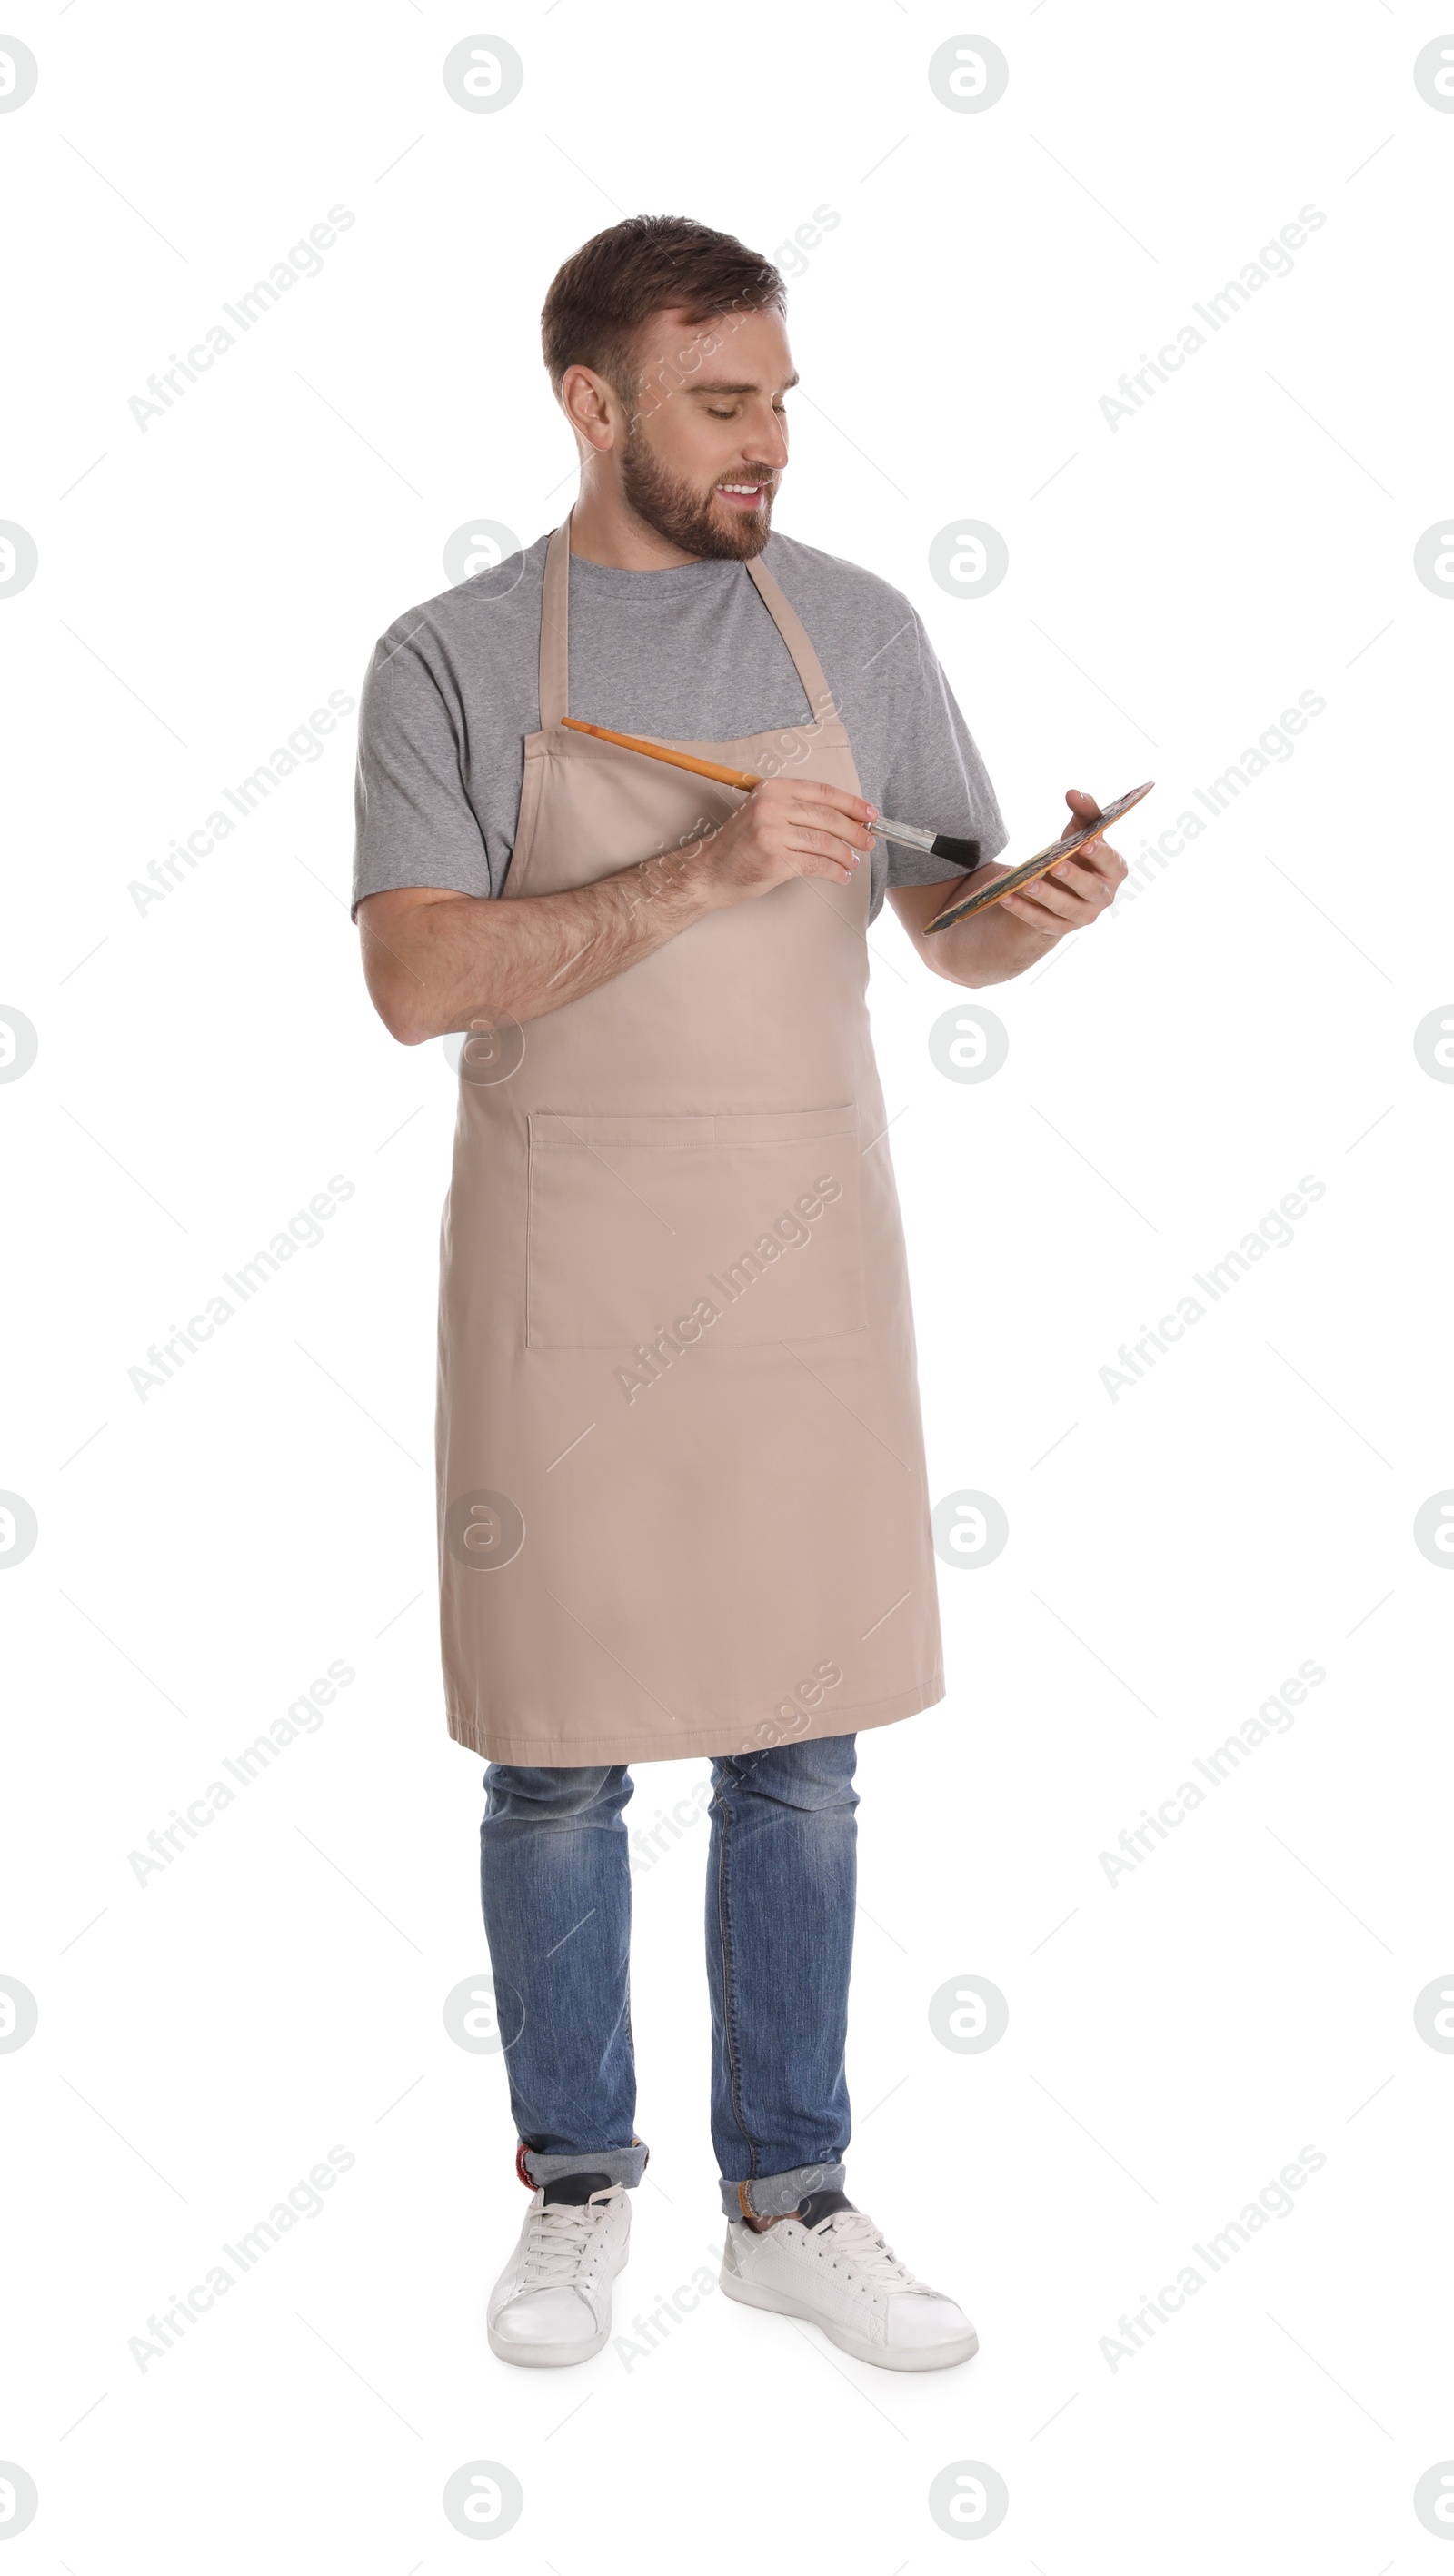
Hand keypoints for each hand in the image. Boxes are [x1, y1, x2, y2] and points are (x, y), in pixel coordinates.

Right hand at [692, 775, 876, 908]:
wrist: (709, 871)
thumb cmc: (740, 845)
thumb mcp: (764, 813)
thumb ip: (797, 810)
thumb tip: (844, 817)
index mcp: (773, 789)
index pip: (822, 792)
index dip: (851, 804)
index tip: (869, 814)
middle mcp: (772, 807)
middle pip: (828, 817)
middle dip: (855, 832)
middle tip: (868, 842)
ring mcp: (773, 833)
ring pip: (825, 843)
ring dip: (846, 855)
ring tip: (852, 862)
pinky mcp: (775, 860)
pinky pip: (816, 865)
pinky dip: (834, 872)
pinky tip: (841, 876)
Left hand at [996, 787, 1126, 941]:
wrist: (1061, 886)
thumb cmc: (1076, 853)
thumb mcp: (1081, 831)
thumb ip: (1084, 811)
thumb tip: (1074, 793)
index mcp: (1114, 871)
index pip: (1112, 863)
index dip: (1101, 855)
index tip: (1085, 845)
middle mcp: (1103, 897)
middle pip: (1090, 889)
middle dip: (1073, 878)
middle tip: (1055, 866)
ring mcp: (1082, 916)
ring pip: (1064, 908)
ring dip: (1045, 896)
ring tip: (1026, 884)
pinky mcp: (1059, 928)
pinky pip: (1041, 921)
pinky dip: (1023, 911)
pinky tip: (1006, 897)